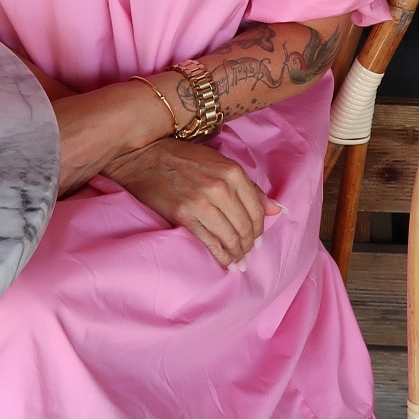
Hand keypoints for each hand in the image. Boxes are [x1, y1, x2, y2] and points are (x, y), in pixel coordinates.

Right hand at [110, 141, 280, 270]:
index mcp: (232, 172)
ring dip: (237, 254)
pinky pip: (209, 243)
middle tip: (248, 254)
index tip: (258, 239)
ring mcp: (201, 203)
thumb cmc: (181, 157)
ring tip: (238, 261)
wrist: (142, 155)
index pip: (257, 210)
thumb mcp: (219, 163)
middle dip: (249, 245)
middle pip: (245, 227)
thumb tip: (276, 210)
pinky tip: (225, 263)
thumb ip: (248, 187)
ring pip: (229, 238)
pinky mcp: (183, 216)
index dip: (260, 229)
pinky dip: (221, 257)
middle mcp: (220, 188)